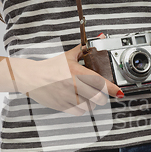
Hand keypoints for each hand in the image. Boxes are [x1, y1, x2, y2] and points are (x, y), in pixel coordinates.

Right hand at [0, 45, 123, 115]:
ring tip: (87, 97)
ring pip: (89, 106)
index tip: (119, 92)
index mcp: (77, 72)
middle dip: (102, 97)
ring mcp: (68, 96)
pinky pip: (79, 112)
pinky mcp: (62, 105)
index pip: (100, 81)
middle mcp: (73, 85)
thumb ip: (83, 49)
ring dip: (92, 103)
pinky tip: (79, 102)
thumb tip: (97, 39)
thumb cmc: (50, 67)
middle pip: (98, 97)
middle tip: (101, 94)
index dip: (112, 89)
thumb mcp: (68, 56)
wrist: (32, 77)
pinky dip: (82, 109)